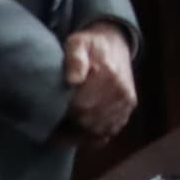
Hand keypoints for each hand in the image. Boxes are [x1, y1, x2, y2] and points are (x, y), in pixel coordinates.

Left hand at [60, 23, 137, 142]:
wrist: (115, 44)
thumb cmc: (91, 45)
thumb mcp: (78, 42)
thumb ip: (74, 58)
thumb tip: (73, 80)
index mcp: (106, 74)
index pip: (81, 106)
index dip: (63, 114)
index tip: (50, 113)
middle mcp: (120, 90)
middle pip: (89, 122)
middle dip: (69, 126)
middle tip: (53, 123)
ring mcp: (126, 101)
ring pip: (99, 131)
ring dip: (80, 134)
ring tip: (64, 129)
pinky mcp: (128, 108)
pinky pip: (110, 131)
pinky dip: (94, 136)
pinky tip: (81, 131)